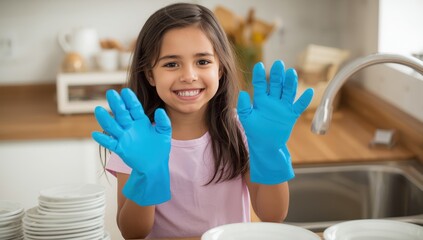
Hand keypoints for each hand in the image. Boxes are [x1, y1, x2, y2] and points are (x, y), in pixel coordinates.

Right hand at [92, 88, 171, 205]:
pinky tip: (96, 134)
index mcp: (141, 121)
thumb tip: (160, 110)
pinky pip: (110, 143)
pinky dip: (103, 139)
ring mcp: (124, 137)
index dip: (130, 100)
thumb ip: (163, 122)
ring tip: (98, 109)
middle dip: (116, 104)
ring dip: (105, 119)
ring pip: (113, 126)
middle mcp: (130, 127)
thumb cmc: (159, 149)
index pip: (134, 108)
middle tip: (111, 93)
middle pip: (121, 113)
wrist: (155, 166)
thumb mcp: (164, 134)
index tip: (125, 91)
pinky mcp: (120, 148)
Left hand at [237, 60, 312, 183]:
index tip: (258, 65)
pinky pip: (299, 106)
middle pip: (276, 84)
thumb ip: (243, 107)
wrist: (265, 145)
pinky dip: (304, 100)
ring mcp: (283, 106)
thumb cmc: (254, 131)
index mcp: (260, 100)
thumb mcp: (246, 119)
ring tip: (291, 73)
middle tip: (278, 64)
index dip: (259, 75)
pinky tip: (309, 92)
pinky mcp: (291, 115)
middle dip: (277, 75)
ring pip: (288, 92)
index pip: (260, 84)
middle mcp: (273, 100)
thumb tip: (242, 93)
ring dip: (290, 83)